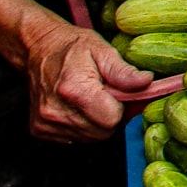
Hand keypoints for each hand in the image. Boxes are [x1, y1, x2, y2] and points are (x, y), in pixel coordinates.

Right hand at [18, 16, 151, 142]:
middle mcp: (56, 111)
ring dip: (96, 122)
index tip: (117, 93)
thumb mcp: (104, 51)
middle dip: (110, 116)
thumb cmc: (74, 47)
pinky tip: (77, 107)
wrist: (40, 50)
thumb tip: (146, 83)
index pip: (112, 119)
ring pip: (89, 138)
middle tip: (105, 95)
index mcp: (74, 90)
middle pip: (102, 132)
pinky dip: (81, 126)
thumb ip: (124, 72)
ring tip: (90, 99)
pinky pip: (73, 139)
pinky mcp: (39, 130)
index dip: (121, 107)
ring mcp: (45, 123)